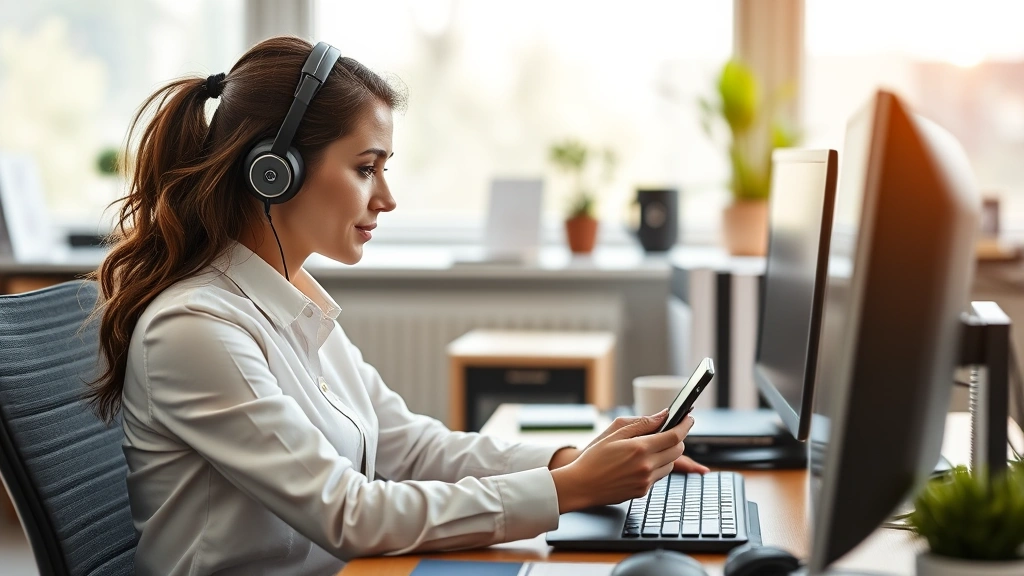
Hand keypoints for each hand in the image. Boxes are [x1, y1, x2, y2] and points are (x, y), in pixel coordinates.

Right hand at [580, 410, 708, 474]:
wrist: (581, 485)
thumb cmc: (593, 458)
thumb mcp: (614, 432)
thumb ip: (642, 423)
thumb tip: (662, 415)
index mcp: (640, 448)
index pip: (674, 436)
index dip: (685, 425)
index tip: (688, 418)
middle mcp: (646, 466)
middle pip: (677, 450)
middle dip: (677, 439)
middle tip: (669, 431)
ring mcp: (646, 481)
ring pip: (670, 464)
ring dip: (667, 454)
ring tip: (650, 448)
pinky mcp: (643, 491)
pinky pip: (659, 476)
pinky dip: (656, 466)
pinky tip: (640, 463)